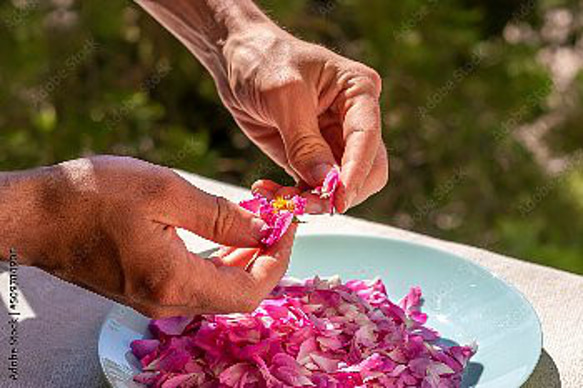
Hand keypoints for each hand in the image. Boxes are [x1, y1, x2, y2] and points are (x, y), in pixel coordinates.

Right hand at [1, 156, 295, 317]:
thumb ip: (219, 216)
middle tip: (276, 222)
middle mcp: (167, 301)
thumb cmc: (89, 196)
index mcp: (175, 281)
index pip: (251, 290)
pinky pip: (197, 284)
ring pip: (219, 290)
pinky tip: (225, 237)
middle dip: (266, 258)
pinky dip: (220, 262)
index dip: (279, 260)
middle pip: (238, 294)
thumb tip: (261, 230)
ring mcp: (155, 299)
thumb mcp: (164, 191)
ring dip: (245, 260)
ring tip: (256, 224)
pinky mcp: (146, 289)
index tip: (288, 226)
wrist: (34, 216)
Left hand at [218, 25, 388, 212]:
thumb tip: (326, 183)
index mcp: (359, 91)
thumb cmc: (263, 61)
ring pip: (339, 186)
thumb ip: (304, 141)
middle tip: (303, 205)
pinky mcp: (311, 158)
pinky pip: (313, 188)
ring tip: (277, 199)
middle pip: (366, 171)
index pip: (368, 139)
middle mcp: (353, 119)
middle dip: (337, 193)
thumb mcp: (283, 95)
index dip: (355, 172)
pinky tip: (269, 193)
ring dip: (311, 200)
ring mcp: (334, 141)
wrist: (237, 61)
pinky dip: (294, 198)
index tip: (338, 199)